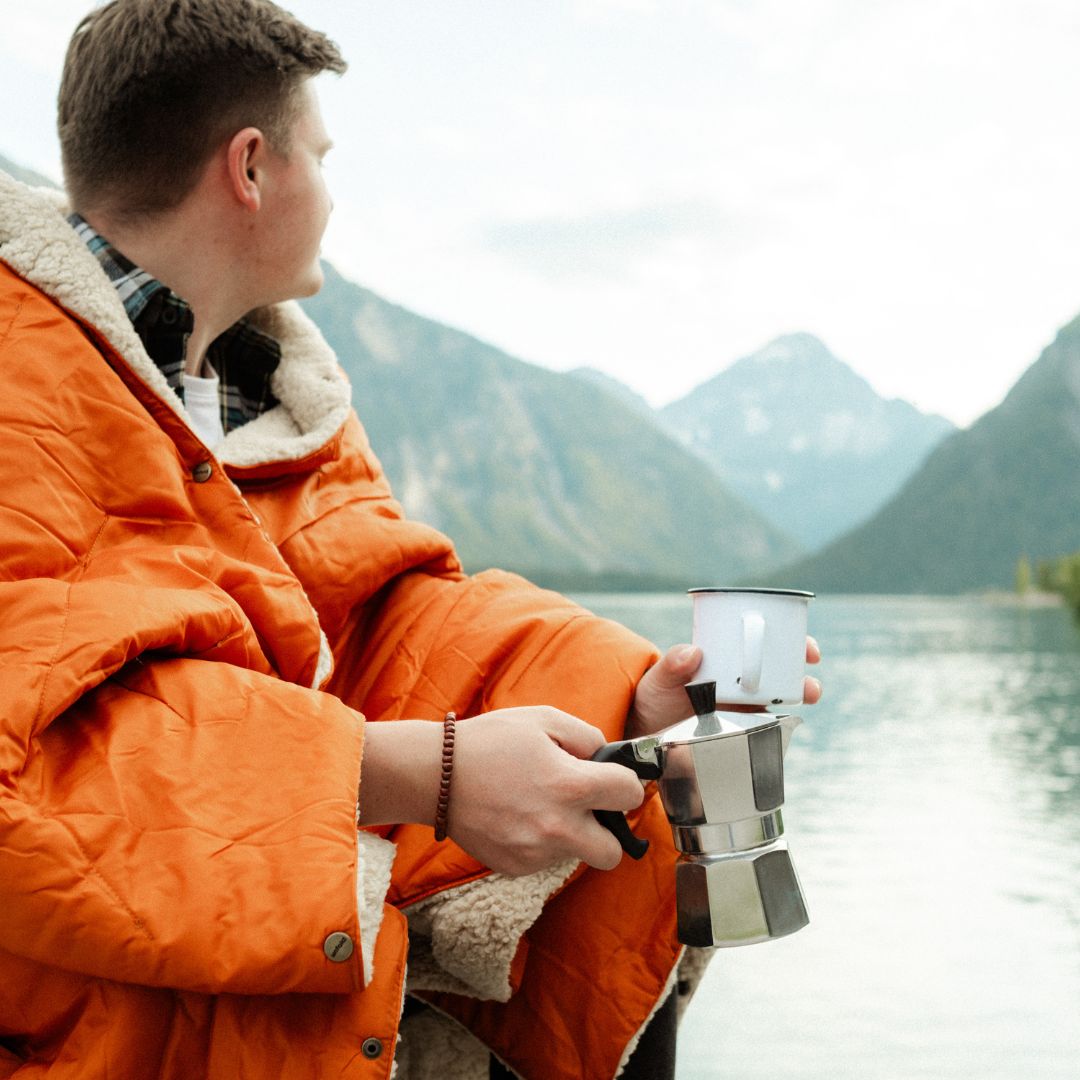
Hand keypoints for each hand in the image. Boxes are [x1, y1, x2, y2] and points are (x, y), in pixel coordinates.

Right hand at [447, 707, 646, 875]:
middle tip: (588, 809)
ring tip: (540, 804)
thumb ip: (586, 736)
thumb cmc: (489, 741)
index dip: (627, 783)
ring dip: (570, 834)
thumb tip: (605, 757)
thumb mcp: (543, 719)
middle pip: (613, 852)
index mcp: (570, 785)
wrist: (434, 775)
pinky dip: (540, 843)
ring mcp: (535, 852)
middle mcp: (557, 826)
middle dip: (608, 831)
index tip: (614, 780)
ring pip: (576, 855)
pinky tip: (518, 817)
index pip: (630, 795)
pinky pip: (544, 860)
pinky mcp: (514, 867)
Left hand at [627, 637, 821, 737]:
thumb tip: (692, 652)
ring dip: (801, 691)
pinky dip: (782, 723)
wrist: (645, 733)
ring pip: (781, 695)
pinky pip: (767, 725)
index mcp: (724, 658)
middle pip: (780, 667)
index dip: (789, 638)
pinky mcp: (741, 730)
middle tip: (808, 669)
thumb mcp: (659, 679)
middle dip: (802, 666)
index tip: (803, 642)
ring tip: (807, 693)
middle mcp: (739, 679)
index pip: (761, 640)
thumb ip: (671, 665)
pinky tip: (785, 723)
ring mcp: (743, 704)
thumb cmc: (654, 697)